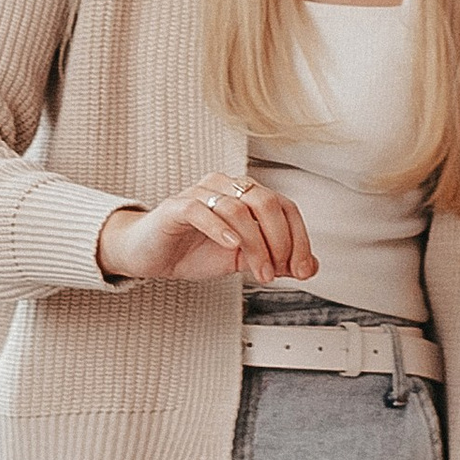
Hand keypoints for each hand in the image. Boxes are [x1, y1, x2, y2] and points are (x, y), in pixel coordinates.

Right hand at [97, 179, 316, 286]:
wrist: (150, 256)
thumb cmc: (193, 251)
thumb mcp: (242, 260)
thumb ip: (275, 259)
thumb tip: (310, 267)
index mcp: (246, 195)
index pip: (284, 207)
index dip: (298, 238)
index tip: (300, 269)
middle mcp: (226, 186)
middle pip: (266, 202)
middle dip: (279, 242)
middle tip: (276, 272)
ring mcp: (200, 193)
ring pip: (238, 209)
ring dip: (255, 245)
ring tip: (257, 272)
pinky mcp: (177, 206)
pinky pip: (203, 210)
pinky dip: (221, 229)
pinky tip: (231, 246)